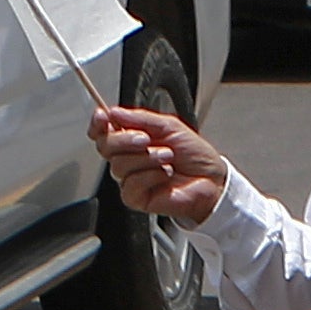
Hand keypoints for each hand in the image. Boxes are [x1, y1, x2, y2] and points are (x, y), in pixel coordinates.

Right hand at [92, 103, 228, 221]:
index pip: (104, 131)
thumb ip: (140, 118)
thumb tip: (114, 112)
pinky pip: (131, 184)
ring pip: (119, 165)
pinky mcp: (136, 197)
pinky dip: (151, 175)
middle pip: (105, 146)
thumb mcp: (169, 126)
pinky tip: (165, 175)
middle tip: (146, 139)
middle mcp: (129, 158)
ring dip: (147, 158)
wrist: (212, 179)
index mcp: (133, 139)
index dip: (98, 123)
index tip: (103, 116)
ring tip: (168, 158)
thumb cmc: (194, 154)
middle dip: (125, 140)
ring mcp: (131, 178)